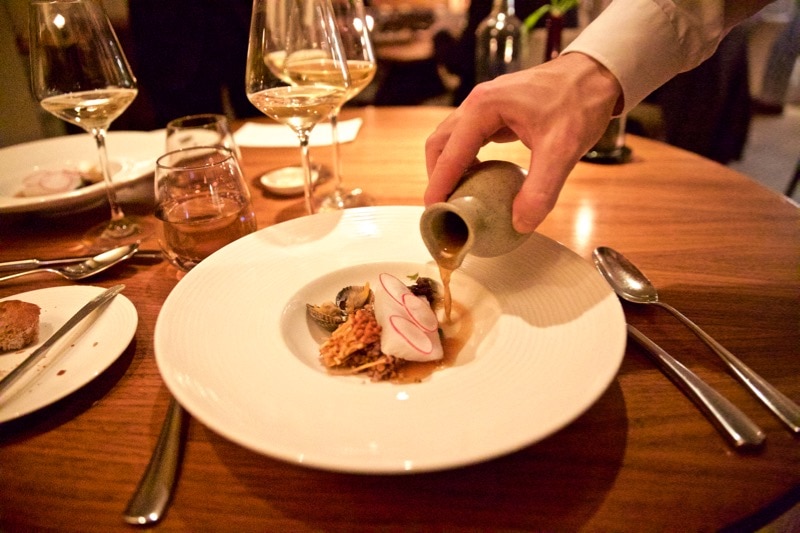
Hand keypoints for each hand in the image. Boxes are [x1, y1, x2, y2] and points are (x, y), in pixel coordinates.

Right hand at [424, 52, 621, 232]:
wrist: (598, 74)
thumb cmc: (580, 102)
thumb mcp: (562, 151)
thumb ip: (540, 190)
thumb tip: (520, 223)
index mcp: (484, 107)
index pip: (449, 152)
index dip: (438, 184)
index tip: (433, 211)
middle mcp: (478, 103)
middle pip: (440, 144)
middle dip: (438, 176)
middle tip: (445, 207)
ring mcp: (486, 105)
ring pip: (452, 140)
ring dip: (450, 168)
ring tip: (459, 196)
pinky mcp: (497, 111)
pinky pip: (470, 138)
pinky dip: (466, 160)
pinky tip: (479, 178)